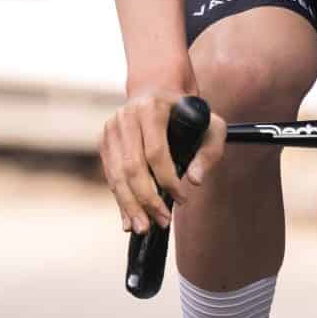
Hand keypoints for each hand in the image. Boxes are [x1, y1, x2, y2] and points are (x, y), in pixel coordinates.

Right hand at [97, 82, 225, 233]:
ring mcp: (111, 128)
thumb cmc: (189, 113)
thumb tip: (195, 180)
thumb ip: (210, 152)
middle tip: (162, 222)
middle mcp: (126, 116)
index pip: (155, 152)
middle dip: (147, 199)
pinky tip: (129, 218)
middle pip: (131, 167)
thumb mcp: (212, 125)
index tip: (183, 199)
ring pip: (116, 174)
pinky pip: (110, 175)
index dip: (168, 180)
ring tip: (144, 227)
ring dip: (130, 205)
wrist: (157, 90)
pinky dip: (120, 199)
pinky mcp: (104, 141)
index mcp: (152, 109)